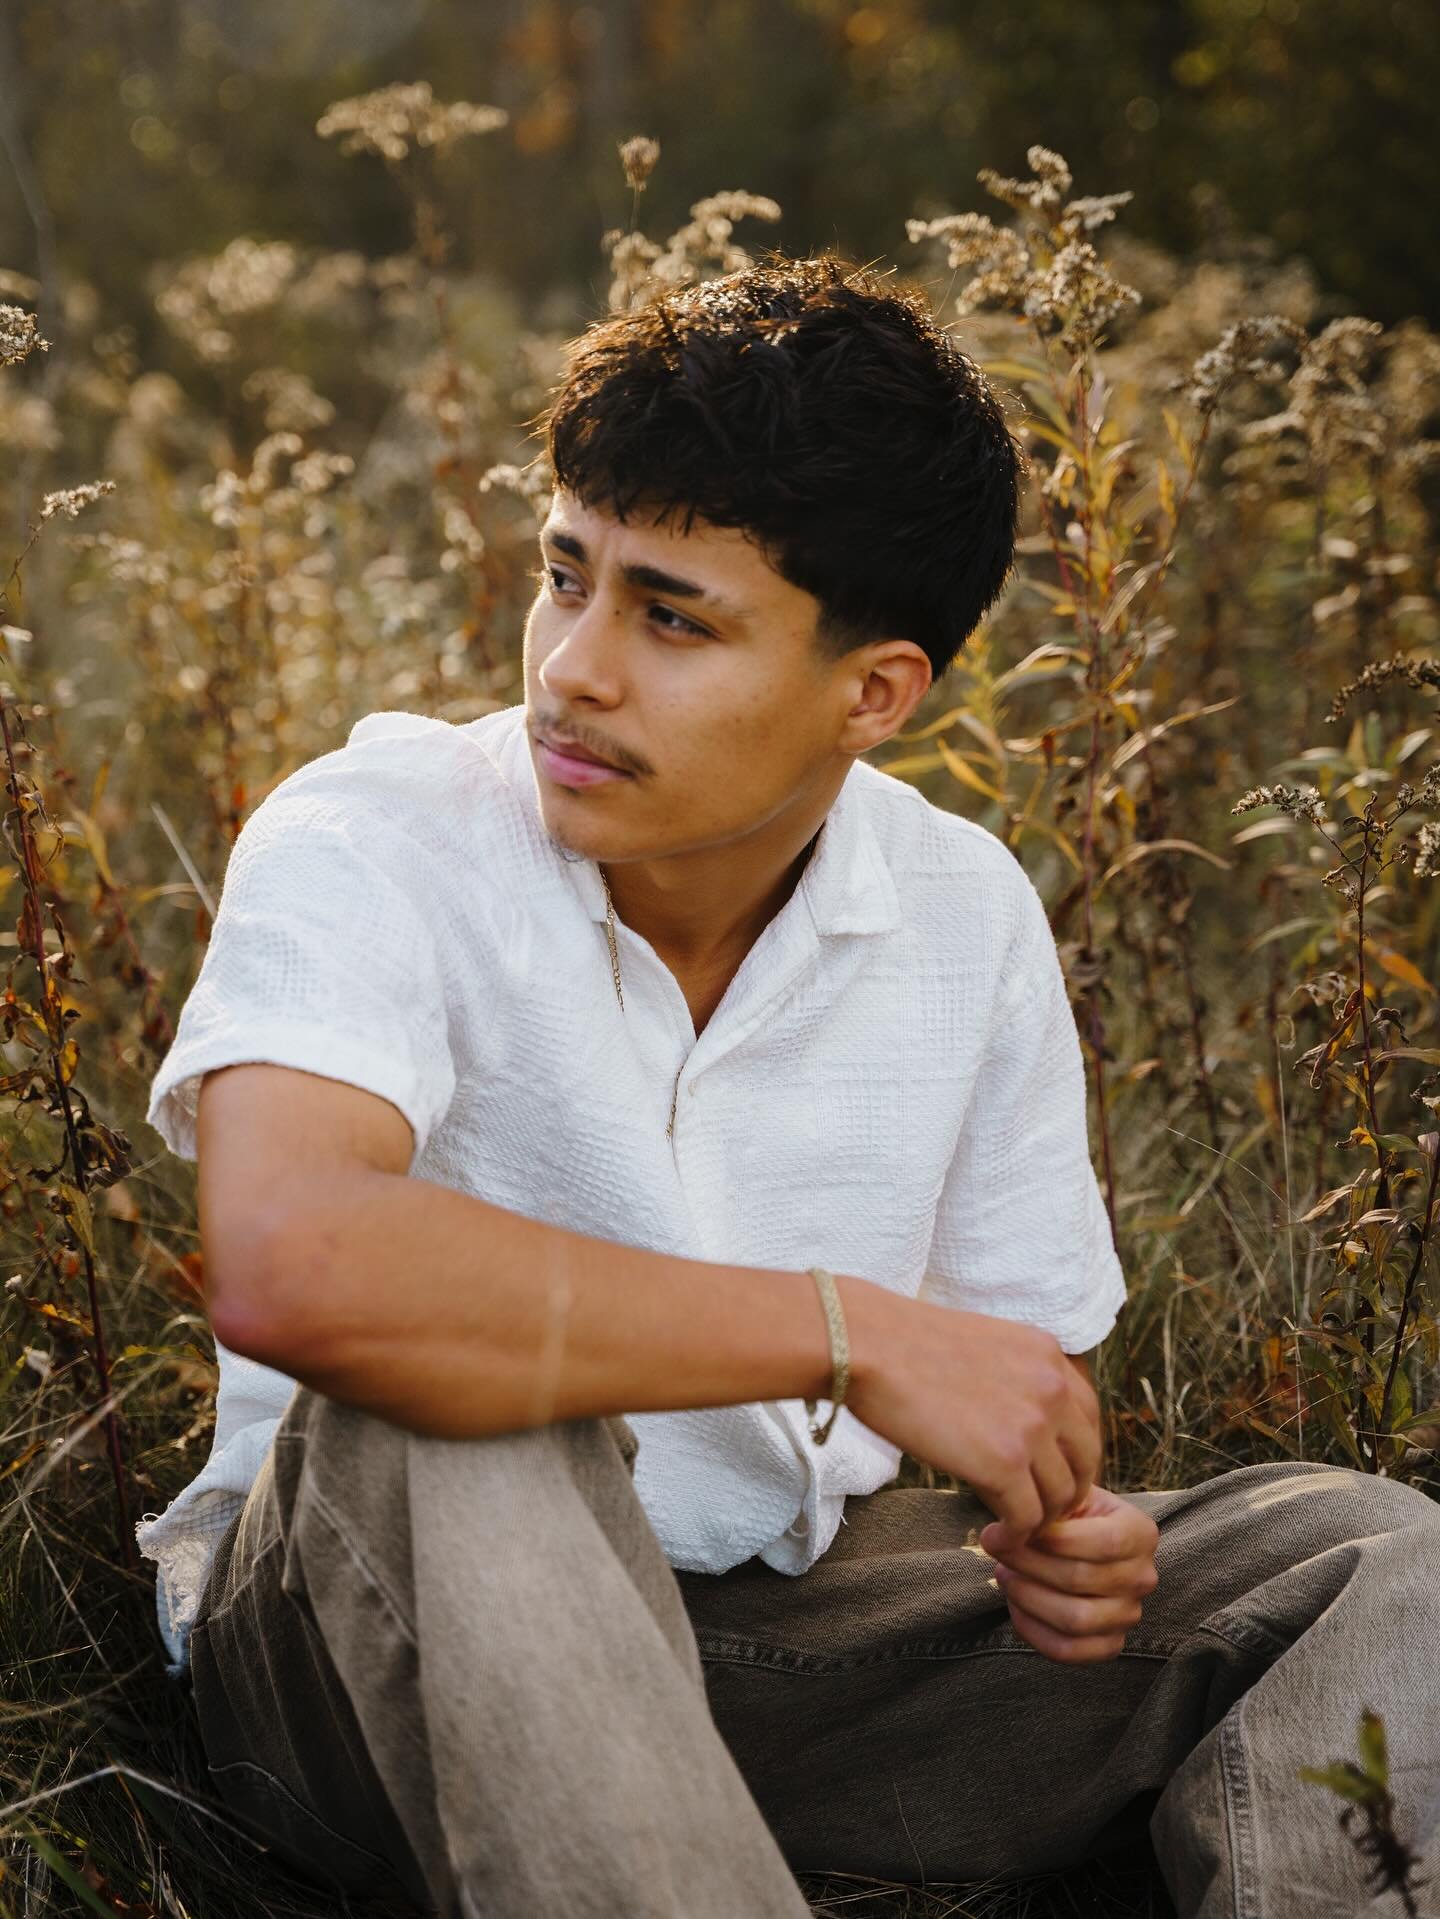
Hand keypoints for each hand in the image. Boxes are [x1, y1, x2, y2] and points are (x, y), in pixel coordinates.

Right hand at [841, 1282, 1102, 1547]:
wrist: (870, 1345)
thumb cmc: (907, 1344)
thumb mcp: (987, 1344)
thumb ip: (1019, 1378)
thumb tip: (1025, 1427)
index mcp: (1050, 1355)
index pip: (1088, 1420)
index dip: (1070, 1454)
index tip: (1045, 1473)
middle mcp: (1053, 1388)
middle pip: (1085, 1462)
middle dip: (1063, 1491)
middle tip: (1032, 1506)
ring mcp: (1033, 1427)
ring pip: (1062, 1497)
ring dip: (1038, 1517)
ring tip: (1008, 1523)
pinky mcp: (1004, 1464)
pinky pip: (1028, 1517)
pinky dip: (1014, 1533)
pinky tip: (993, 1534)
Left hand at [979, 1484, 1159, 1663]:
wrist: (1082, 1542)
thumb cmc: (1070, 1516)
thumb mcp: (1066, 1497)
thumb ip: (1048, 1506)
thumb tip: (1012, 1530)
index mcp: (1141, 1533)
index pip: (1103, 1542)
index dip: (1051, 1539)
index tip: (1009, 1529)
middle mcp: (1143, 1577)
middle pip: (1079, 1579)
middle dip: (1027, 1563)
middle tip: (997, 1549)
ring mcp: (1129, 1615)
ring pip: (1073, 1619)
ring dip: (1027, 1596)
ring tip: (1005, 1575)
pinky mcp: (1110, 1645)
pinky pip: (1068, 1650)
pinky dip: (1033, 1630)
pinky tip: (1015, 1604)